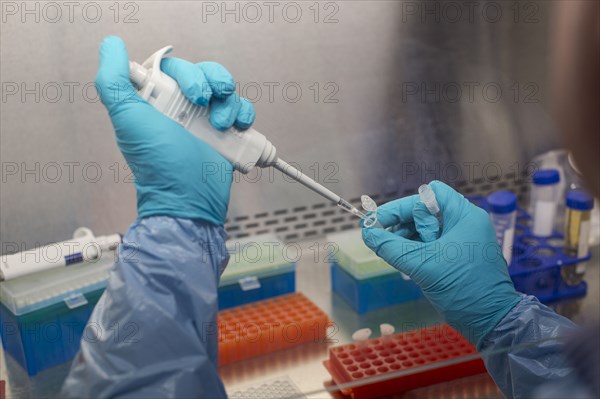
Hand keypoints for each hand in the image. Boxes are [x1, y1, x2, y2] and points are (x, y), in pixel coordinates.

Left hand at [95, 36, 255, 224]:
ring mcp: (207, 122)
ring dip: (229, 102)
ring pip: (226, 90)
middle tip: (205, 104)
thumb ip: (112, 80)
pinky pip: (242, 110)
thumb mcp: (128, 118)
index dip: (186, 73)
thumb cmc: (158, 163)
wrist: (190, 198)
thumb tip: (112, 45)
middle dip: (211, 82)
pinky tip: (237, 128)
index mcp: (157, 101)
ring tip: (221, 124)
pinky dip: (244, 115)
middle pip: (205, 74)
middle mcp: (182, 109)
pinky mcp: (228, 135)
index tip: (188, 92)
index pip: (175, 67)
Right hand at [362, 181, 520, 346]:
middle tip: (382, 237)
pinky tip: (403, 258)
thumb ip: (392, 248)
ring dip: (407, 237)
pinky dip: (416, 249)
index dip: (402, 205)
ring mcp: (463, 240)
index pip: (429, 194)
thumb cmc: (463, 289)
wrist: (492, 322)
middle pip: (426, 210)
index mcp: (464, 216)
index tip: (379, 221)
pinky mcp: (459, 256)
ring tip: (391, 250)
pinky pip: (432, 244)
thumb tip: (367, 234)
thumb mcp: (422, 266)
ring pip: (427, 228)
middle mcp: (465, 223)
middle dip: (402, 223)